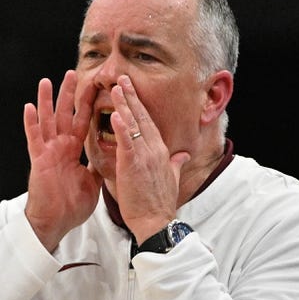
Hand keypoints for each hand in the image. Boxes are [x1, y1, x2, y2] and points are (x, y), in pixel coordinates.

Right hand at [23, 70, 102, 251]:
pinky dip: (31, 123)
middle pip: (65, 115)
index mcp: (73, 150)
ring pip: (47, 121)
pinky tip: (29, 107)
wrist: (56, 222)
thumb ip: (98, 165)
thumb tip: (110, 156)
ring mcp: (48, 152)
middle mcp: (60, 147)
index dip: (87, 105)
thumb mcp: (92, 181)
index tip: (94, 87)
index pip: (82, 122)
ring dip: (46, 101)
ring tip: (46, 82)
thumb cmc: (71, 205)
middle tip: (73, 73)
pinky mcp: (39, 160)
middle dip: (68, 94)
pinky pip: (34, 139)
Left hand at [109, 75, 188, 242]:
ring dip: (124, 104)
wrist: (156, 221)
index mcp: (161, 151)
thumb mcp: (172, 179)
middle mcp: (154, 149)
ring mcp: (145, 156)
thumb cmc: (159, 203)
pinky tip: (115, 114)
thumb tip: (184, 155)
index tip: (132, 91)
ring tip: (115, 88)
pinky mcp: (133, 165)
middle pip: (142, 117)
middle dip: (131, 96)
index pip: (149, 122)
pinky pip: (127, 142)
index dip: (140, 105)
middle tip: (122, 78)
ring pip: (133, 125)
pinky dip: (121, 127)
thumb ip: (176, 163)